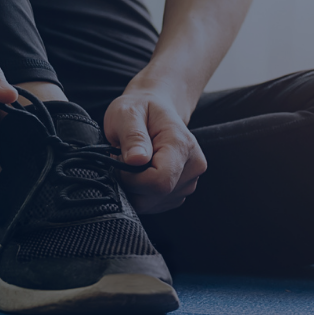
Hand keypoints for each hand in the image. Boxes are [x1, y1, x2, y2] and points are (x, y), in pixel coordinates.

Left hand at [104, 86, 206, 213]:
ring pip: (153, 203)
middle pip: (157, 195)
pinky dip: (141, 194)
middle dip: (131, 184)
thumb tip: (136, 160)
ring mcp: (189, 182)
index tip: (120, 160)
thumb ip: (133, 136)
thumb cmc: (140, 109)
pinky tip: (139, 174)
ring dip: (134, 189)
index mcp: (182, 145)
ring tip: (133, 164)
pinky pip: (154, 205)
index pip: (160, 180)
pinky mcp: (180, 193)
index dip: (132, 178)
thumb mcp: (128, 113)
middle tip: (123, 160)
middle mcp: (193, 166)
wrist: (156, 110)